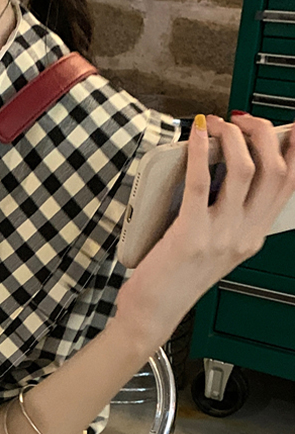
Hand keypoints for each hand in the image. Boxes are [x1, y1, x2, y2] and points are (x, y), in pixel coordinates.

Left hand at [114, 113, 294, 349]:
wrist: (152, 313)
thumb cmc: (174, 281)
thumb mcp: (215, 249)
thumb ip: (225, 218)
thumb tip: (220, 172)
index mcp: (253, 237)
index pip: (289, 184)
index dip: (292, 148)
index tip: (282, 126)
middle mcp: (243, 235)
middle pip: (275, 170)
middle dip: (264, 133)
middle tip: (242, 121)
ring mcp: (220, 235)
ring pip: (245, 169)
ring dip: (232, 137)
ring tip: (216, 125)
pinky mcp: (190, 234)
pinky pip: (199, 182)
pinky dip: (199, 151)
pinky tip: (194, 135)